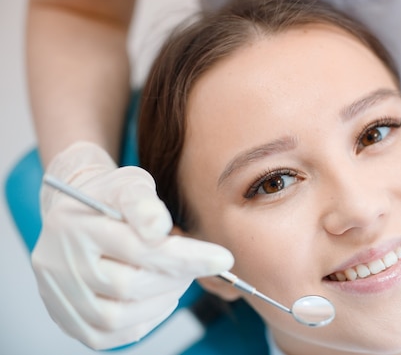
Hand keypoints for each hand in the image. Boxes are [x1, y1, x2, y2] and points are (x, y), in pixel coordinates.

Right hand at [32, 142, 233, 349]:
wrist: (75, 214)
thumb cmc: (111, 197)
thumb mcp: (129, 183)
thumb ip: (144, 202)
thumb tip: (160, 228)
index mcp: (77, 224)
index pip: (137, 247)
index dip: (185, 257)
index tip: (223, 259)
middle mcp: (60, 262)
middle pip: (128, 285)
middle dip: (174, 277)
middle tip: (193, 264)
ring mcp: (58, 294)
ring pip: (116, 317)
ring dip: (161, 302)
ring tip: (177, 278)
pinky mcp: (65, 317)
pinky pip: (107, 335)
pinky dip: (143, 321)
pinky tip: (157, 298)